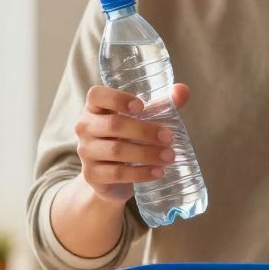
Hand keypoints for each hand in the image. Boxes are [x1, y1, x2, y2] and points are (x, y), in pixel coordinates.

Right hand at [74, 84, 189, 202]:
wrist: (111, 178)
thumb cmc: (127, 140)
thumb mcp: (143, 121)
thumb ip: (162, 105)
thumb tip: (183, 90)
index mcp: (95, 108)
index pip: (97, 95)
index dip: (117, 98)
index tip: (142, 106)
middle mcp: (85, 127)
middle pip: (113, 125)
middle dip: (144, 131)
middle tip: (169, 138)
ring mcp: (86, 152)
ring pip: (116, 150)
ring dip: (146, 153)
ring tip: (169, 156)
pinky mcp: (92, 175)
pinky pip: (117, 173)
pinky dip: (140, 173)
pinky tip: (158, 172)